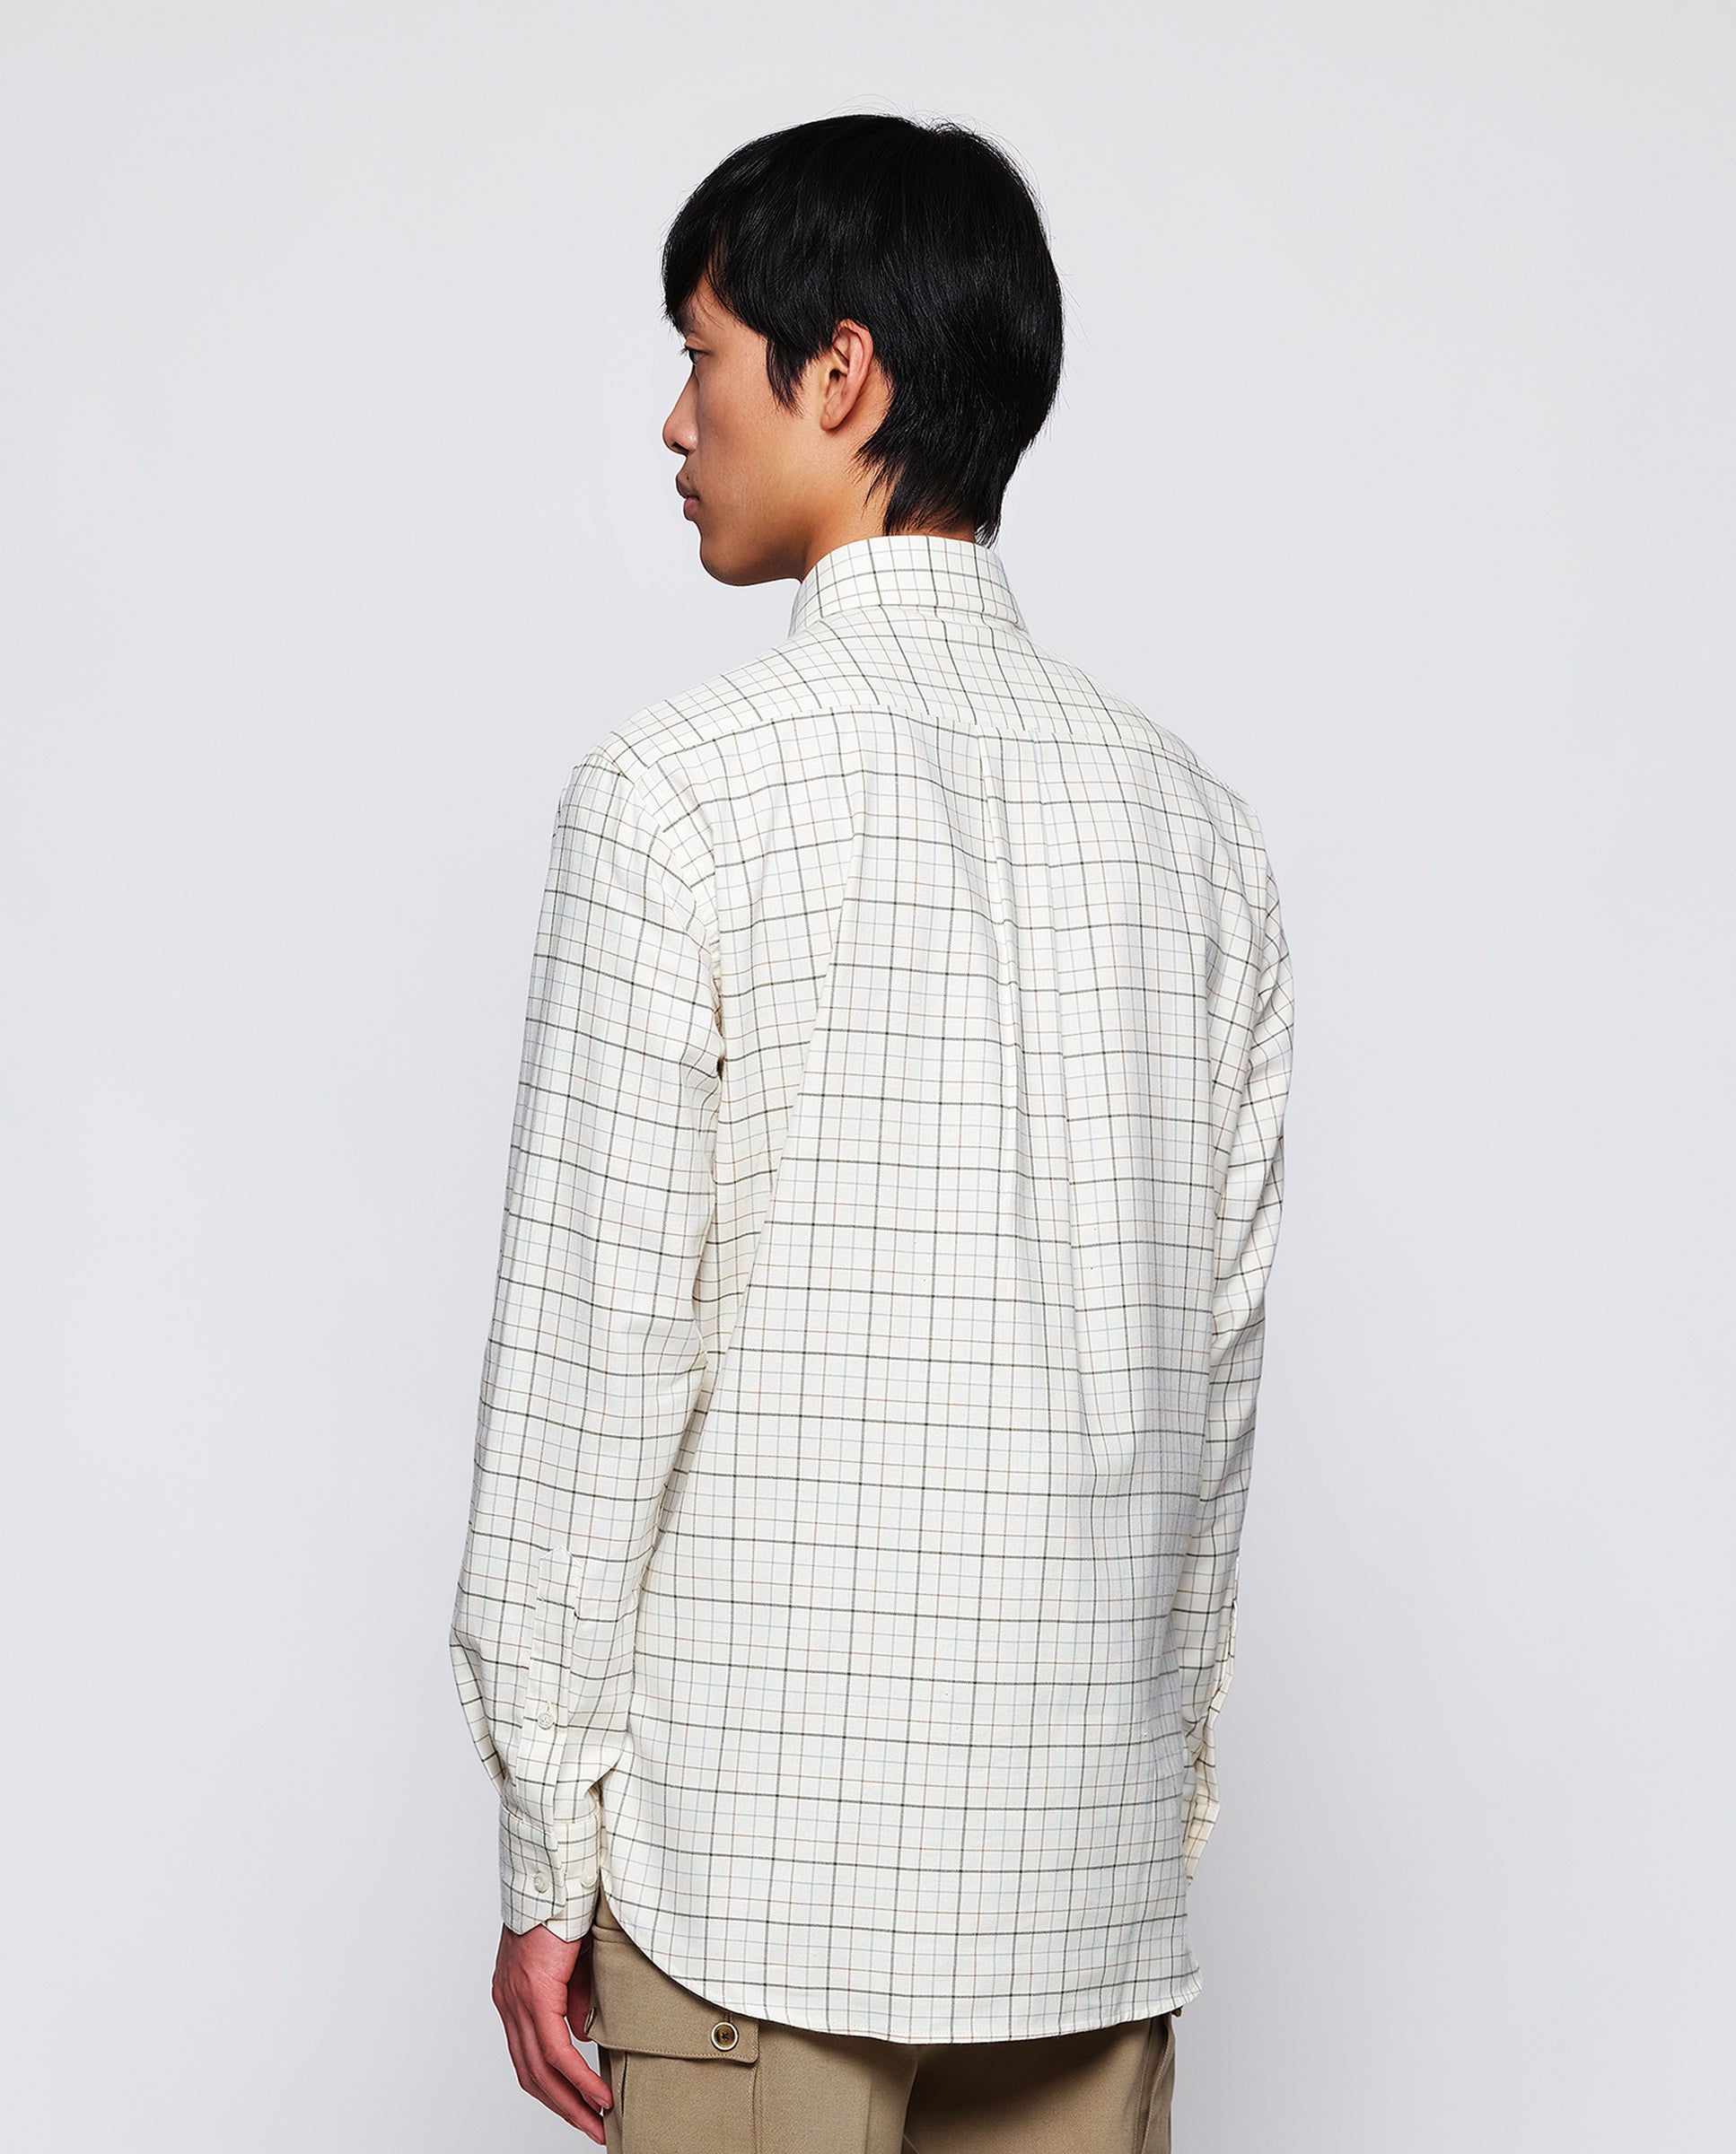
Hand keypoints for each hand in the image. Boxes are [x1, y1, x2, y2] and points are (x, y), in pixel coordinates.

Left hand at [493, 1922, 614, 2140]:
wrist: (557, 1876)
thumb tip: (582, 2036)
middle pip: (530, 2074)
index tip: (577, 2107)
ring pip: (540, 2071)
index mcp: (514, 1995)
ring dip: (571, 2102)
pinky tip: (598, 2095)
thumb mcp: (574, 1962)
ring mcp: (518, 2001)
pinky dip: (577, 2078)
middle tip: (590, 2129)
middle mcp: (509, 2003)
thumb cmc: (567, 1907)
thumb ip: (575, 1999)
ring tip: (597, 2122)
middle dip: (562, 2107)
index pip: (527, 2056)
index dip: (552, 2087)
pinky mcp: (535, 1995)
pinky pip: (555, 2051)